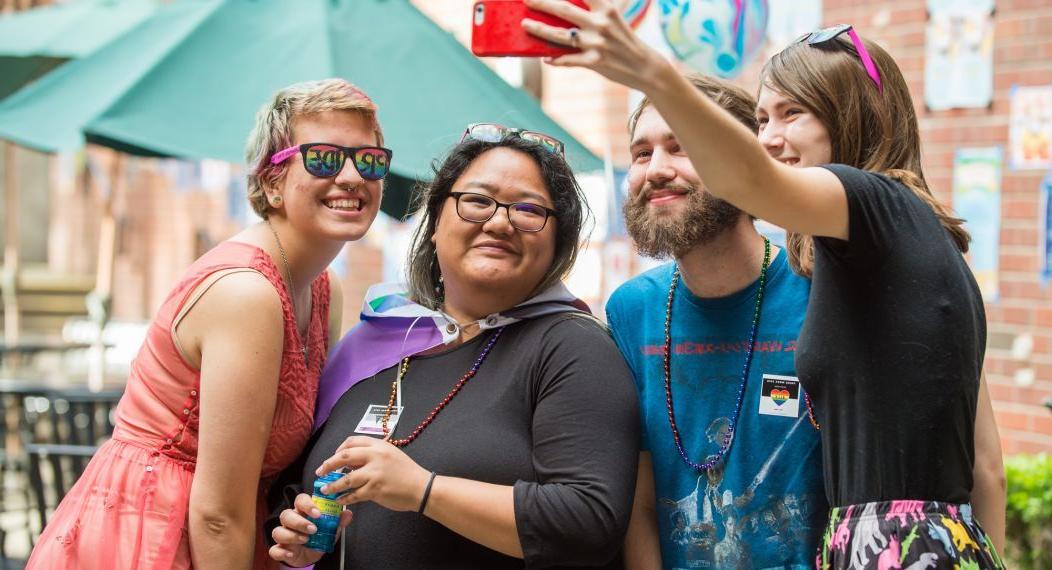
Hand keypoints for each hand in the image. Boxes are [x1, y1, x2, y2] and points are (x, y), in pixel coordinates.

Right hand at [268, 493, 352, 566]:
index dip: (307, 504)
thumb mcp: (331, 529)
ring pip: (278, 531)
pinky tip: (292, 553)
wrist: (311, 555)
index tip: (318, 513)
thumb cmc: (319, 537)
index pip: (300, 500)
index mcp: (302, 512)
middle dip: (299, 521)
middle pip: (286, 515)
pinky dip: (282, 552)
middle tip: (313, 529)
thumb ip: (338, 522)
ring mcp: (284, 535)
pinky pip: (274, 549)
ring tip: (306, 540)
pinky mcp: (280, 549)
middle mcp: (290, 521)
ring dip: (291, 535)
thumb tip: (348, 513)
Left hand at [314, 436, 432, 512]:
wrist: (421, 487)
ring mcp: (374, 473)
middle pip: (344, 457)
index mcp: (378, 445)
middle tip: (320, 472)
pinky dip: (344, 498)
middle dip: (328, 464)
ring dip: (333, 485)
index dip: (338, 449)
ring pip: (346, 479)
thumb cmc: (406, 471)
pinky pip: (354, 494)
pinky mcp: (375, 490)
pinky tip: (339, 500)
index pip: (351, 441)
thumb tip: (350, 462)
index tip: (332, 457)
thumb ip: (371, 455)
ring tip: (325, 490)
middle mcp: (375, 456)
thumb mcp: (390, 454)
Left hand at [520, 0, 673, 90]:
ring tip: (525, 24)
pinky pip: (568, 60)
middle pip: (564, 9)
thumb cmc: (624, 39)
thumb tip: (564, 9)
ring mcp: (596, 44)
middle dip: (542, 2)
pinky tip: (545, 58)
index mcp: (606, 8)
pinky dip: (555, 60)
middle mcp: (601, 23)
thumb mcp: (613, 17)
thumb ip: (593, 10)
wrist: (645, 66)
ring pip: (560, 36)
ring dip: (540, 30)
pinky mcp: (594, 62)